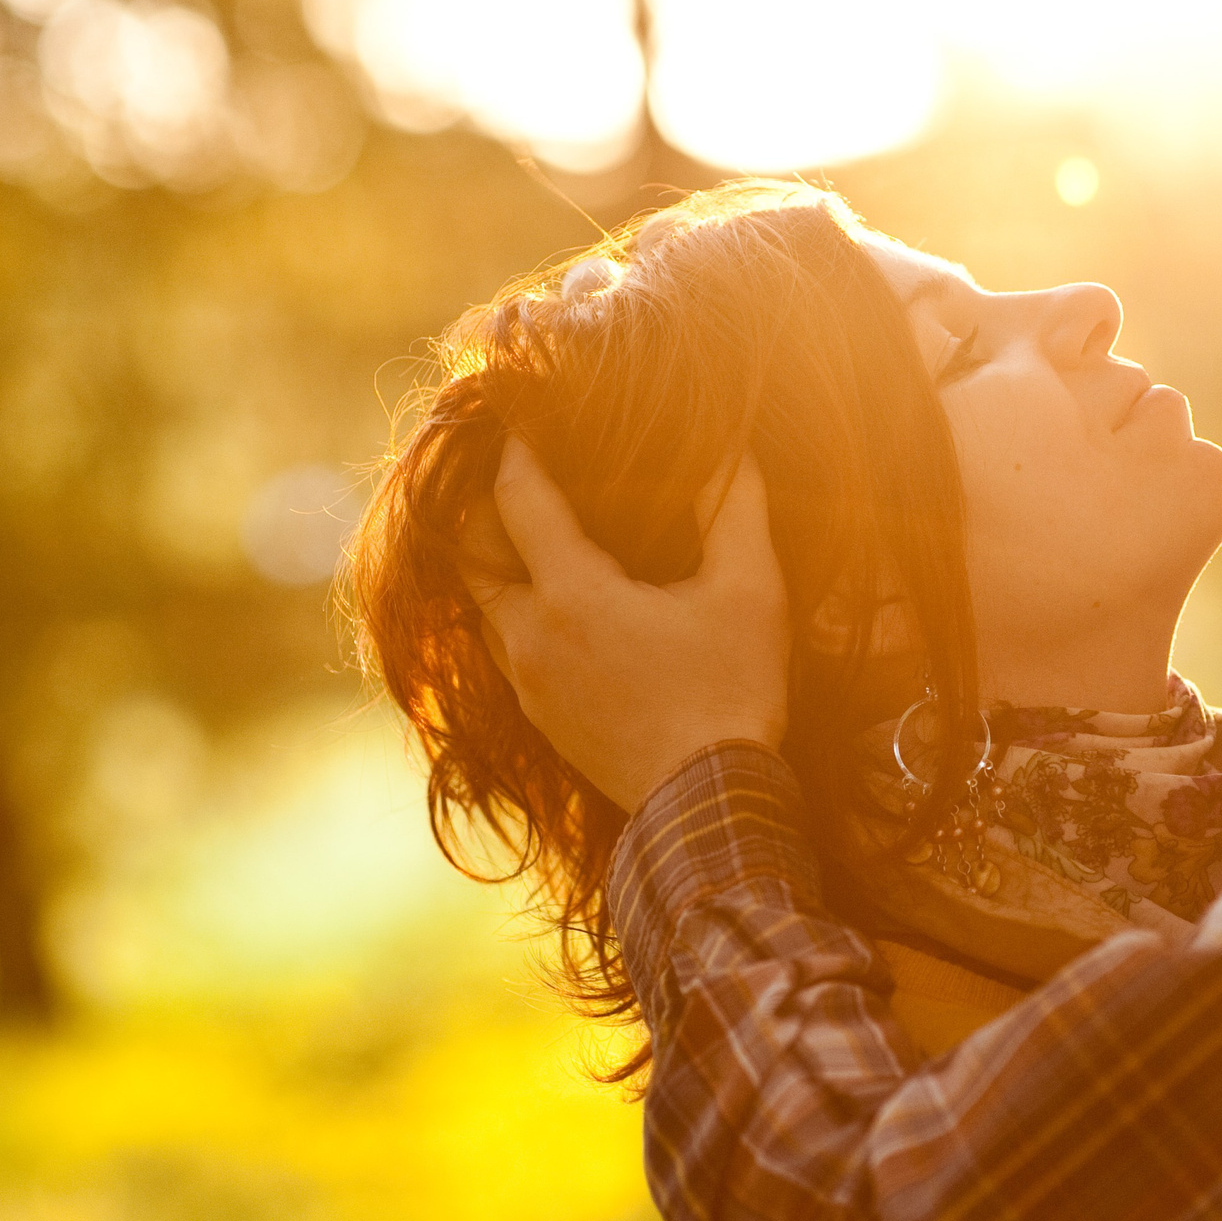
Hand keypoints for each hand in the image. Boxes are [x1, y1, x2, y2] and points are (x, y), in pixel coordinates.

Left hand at [467, 439, 790, 811]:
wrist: (708, 805)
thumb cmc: (733, 693)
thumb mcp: (751, 591)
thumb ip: (736, 507)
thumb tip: (733, 446)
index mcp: (572, 594)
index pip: (518, 498)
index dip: (516, 449)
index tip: (522, 415)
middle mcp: (529, 635)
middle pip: (470, 548)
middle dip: (482, 501)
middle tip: (509, 467)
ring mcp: (527, 681)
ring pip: (481, 602)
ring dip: (495, 560)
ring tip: (528, 530)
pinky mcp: (538, 716)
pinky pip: (503, 644)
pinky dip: (512, 608)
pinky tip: (553, 602)